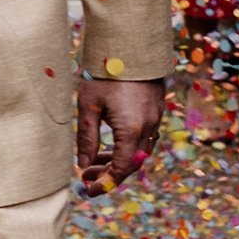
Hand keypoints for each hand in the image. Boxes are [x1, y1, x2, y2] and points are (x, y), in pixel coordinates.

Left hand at [75, 72, 164, 192]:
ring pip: (138, 151)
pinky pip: (143, 139)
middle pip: (131, 163)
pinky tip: (111, 145)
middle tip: (86, 177)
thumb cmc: (105, 74)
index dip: (106, 183)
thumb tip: (82, 165)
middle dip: (109, 173)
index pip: (122, 168)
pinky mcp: (156, 110)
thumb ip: (86, 138)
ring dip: (118, 160)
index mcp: (131, 130)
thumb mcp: (89, 106)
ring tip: (93, 161)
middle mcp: (148, 128)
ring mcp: (155, 119)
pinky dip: (127, 147)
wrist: (132, 46)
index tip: (89, 191)